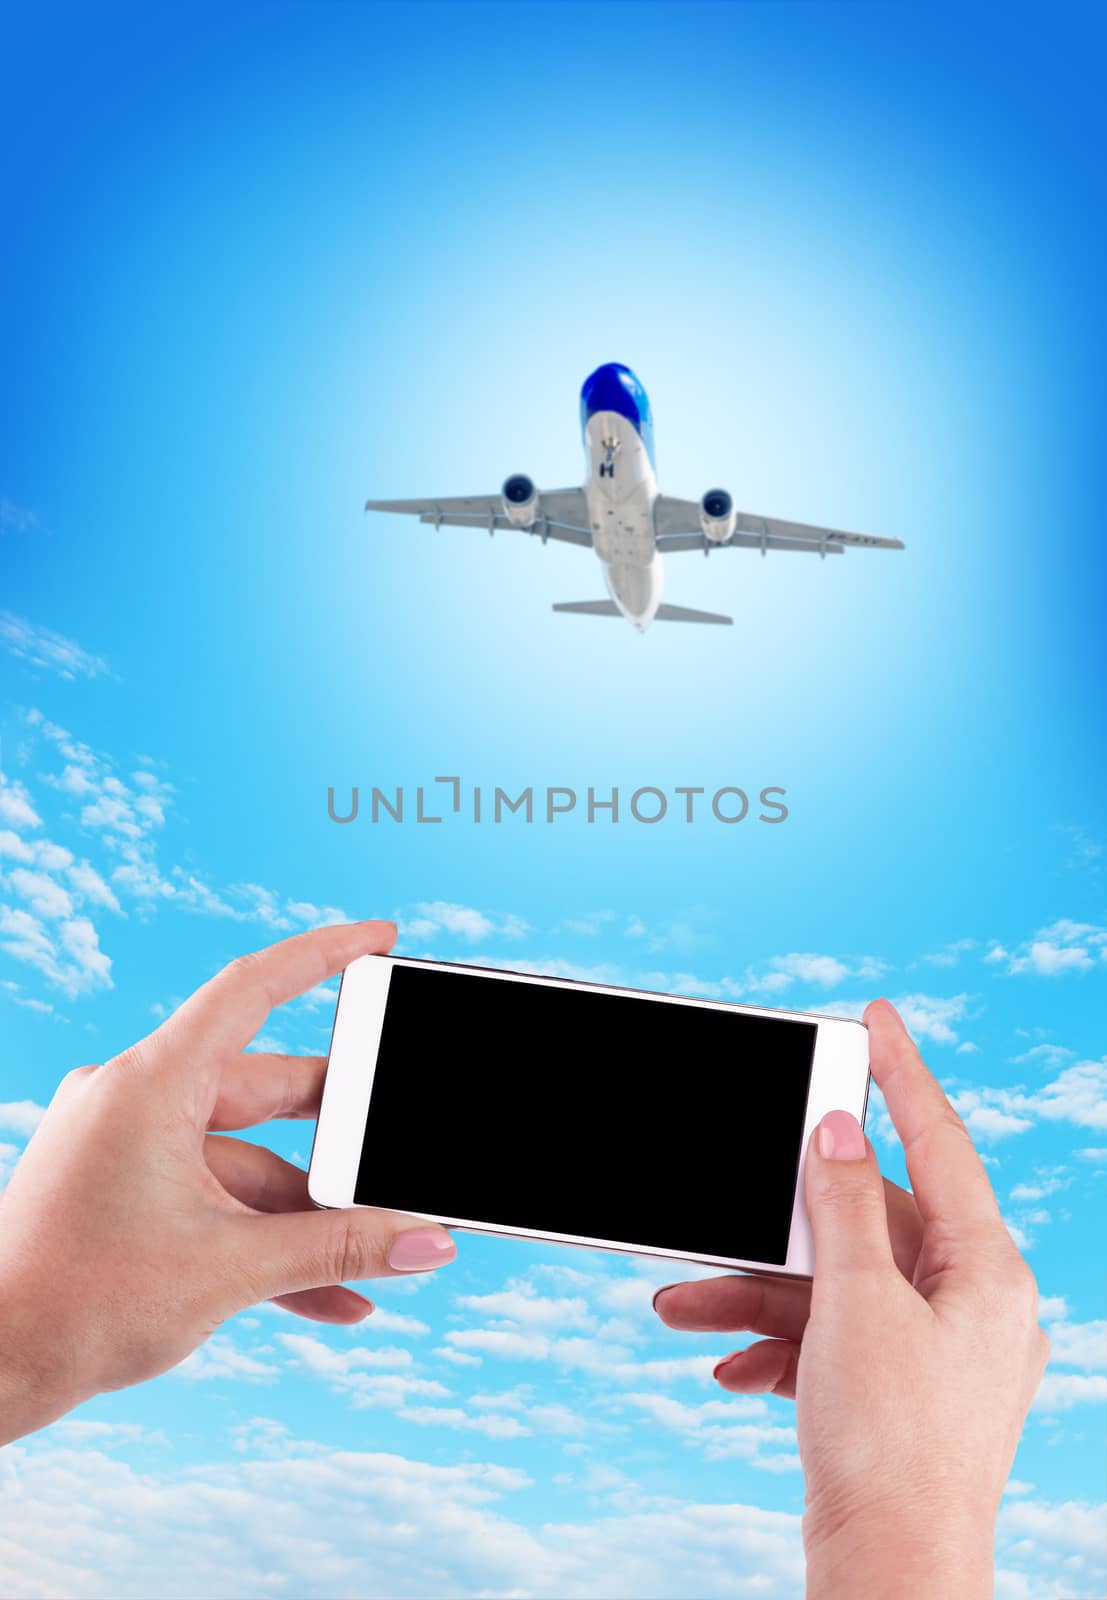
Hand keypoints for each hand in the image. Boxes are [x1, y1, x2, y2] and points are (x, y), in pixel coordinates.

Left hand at [0, 921, 457, 1446]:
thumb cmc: (74, 1307)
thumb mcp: (230, 1269)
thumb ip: (339, 1249)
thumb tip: (428, 1241)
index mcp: (151, 1084)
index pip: (252, 988)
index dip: (324, 954)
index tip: (381, 937)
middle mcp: (136, 1100)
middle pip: (264, 1087)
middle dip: (339, 1130)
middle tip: (402, 1134)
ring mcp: (127, 1147)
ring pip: (247, 1158)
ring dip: (308, 1212)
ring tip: (377, 1254)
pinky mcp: (123, 1193)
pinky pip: (215, 1195)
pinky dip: (266, 1234)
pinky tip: (330, 1293)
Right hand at [653, 1000, 1048, 1598]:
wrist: (889, 1576)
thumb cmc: (889, 1446)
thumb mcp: (856, 1302)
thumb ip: (845, 1205)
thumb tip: (839, 1131)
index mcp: (986, 1270)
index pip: (942, 1141)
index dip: (903, 1072)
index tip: (874, 1016)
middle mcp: (970, 1304)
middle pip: (868, 1223)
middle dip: (781, 1223)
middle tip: (734, 1185)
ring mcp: (934, 1351)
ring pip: (835, 1285)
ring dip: (756, 1293)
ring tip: (680, 1306)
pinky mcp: (897, 1393)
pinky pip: (830, 1338)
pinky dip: (777, 1343)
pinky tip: (725, 1365)